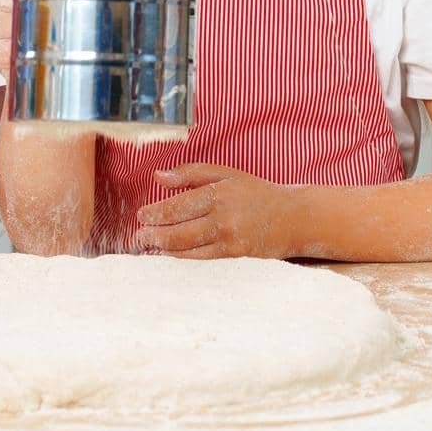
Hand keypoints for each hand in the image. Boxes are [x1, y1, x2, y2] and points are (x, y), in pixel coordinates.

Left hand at [135, 164, 299, 259]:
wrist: (292, 217)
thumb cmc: (257, 192)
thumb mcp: (227, 174)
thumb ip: (192, 173)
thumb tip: (159, 176)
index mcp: (218, 193)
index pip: (178, 205)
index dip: (155, 213)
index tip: (141, 215)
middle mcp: (222, 217)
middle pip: (178, 229)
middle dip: (153, 233)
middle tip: (139, 234)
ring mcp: (228, 239)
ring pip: (186, 247)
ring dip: (162, 247)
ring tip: (148, 243)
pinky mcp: (233, 255)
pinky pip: (200, 258)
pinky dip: (180, 256)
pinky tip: (168, 253)